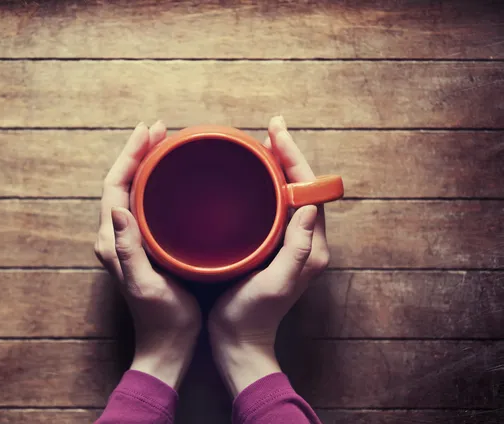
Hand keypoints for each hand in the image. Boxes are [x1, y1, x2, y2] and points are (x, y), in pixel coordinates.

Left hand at [94, 122, 200, 389]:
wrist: (168, 346)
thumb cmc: (162, 319)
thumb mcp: (145, 284)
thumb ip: (129, 249)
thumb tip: (117, 208)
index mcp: (112, 240)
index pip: (114, 186)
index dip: (129, 156)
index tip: (148, 132)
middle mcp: (116, 236)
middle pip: (121, 183)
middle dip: (138, 153)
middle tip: (159, 130)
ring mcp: (130, 241)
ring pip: (133, 191)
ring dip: (146, 165)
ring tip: (165, 144)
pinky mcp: (146, 246)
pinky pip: (145, 205)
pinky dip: (156, 184)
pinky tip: (173, 178)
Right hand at [208, 116, 330, 396]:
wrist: (238, 342)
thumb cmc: (253, 316)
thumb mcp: (276, 283)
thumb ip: (297, 248)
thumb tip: (311, 205)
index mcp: (312, 247)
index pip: (310, 190)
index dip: (295, 159)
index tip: (276, 133)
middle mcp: (306, 242)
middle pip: (302, 188)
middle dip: (289, 156)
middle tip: (271, 129)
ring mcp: (289, 244)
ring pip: (289, 194)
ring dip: (279, 168)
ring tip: (263, 145)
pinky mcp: (272, 247)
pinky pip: (274, 207)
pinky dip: (266, 186)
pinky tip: (251, 178)